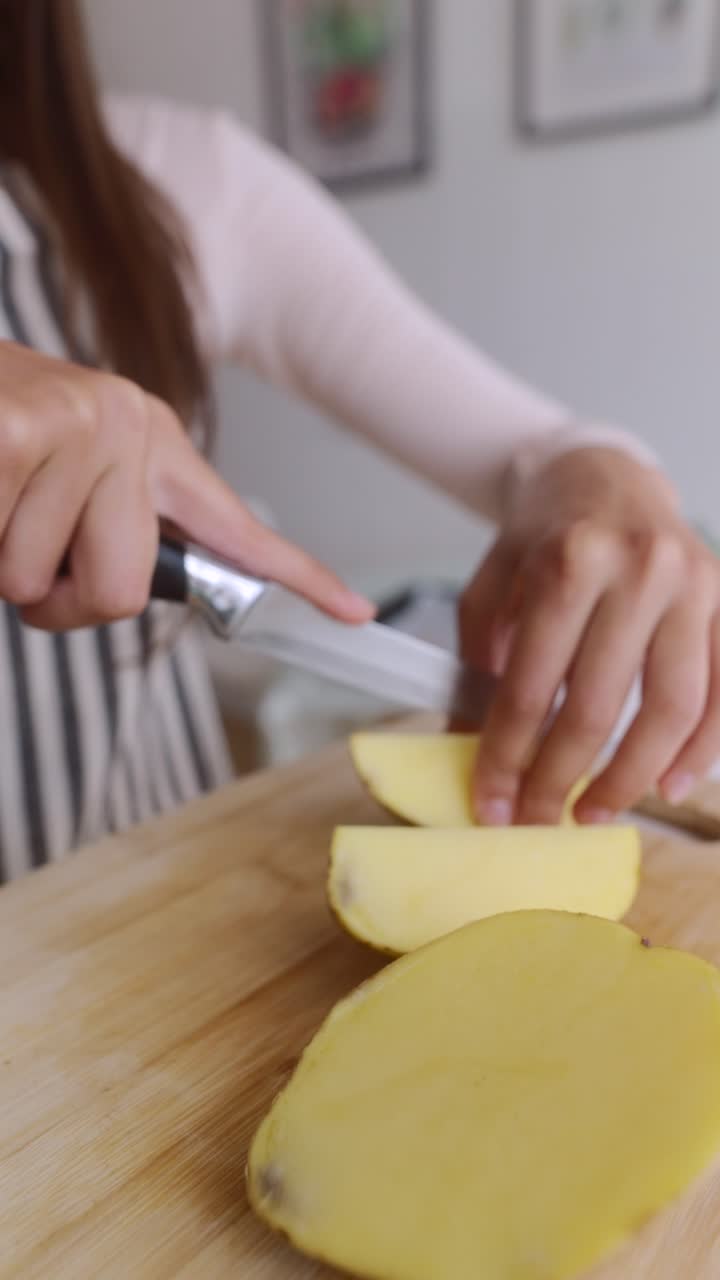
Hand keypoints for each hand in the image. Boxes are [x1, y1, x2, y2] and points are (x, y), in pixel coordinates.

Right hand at [0, 343, 372, 629]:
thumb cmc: (0, 439)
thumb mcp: (63, 474)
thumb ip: (112, 526)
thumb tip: (137, 587)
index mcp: (149, 441)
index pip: (237, 527)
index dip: (302, 577)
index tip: (356, 613)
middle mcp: (126, 425)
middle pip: (123, 591)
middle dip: (59, 597)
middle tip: (22, 548)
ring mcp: (76, 423)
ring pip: (39, 583)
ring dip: (0, 564)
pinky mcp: (22, 431)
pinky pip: (3, 559)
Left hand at [459, 447, 719, 824]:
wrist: (608, 473)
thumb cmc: (546, 533)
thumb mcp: (493, 578)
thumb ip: (478, 657)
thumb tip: (468, 744)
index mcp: (570, 561)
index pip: (529, 685)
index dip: (506, 755)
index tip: (491, 803)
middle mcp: (638, 570)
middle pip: (596, 706)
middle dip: (559, 779)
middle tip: (536, 819)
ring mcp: (692, 586)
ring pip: (669, 709)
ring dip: (631, 778)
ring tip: (594, 813)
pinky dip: (700, 749)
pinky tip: (670, 786)